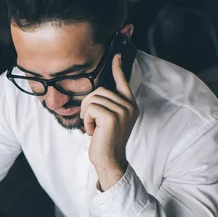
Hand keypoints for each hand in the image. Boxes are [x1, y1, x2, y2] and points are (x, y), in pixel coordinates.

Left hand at [80, 53, 139, 190]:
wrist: (110, 161)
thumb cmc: (106, 142)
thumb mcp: (110, 121)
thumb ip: (108, 106)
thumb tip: (98, 93)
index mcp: (131, 105)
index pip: (123, 82)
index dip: (118, 68)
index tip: (116, 55)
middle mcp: (129, 106)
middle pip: (100, 90)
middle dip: (88, 105)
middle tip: (91, 122)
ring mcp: (123, 111)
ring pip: (93, 98)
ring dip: (87, 114)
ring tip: (93, 128)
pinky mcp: (112, 117)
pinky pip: (91, 108)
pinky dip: (87, 120)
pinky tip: (93, 131)